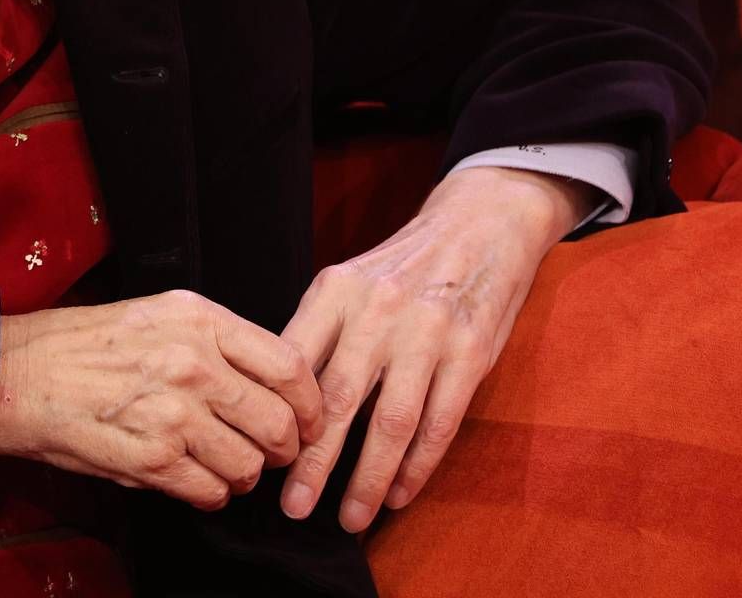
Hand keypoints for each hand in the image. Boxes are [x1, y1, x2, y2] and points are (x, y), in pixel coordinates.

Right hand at [0, 291, 322, 511]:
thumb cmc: (85, 343)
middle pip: (279, 423)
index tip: (308, 418)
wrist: (17, 374)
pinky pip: (211, 493)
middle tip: (270, 452)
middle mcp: (194, 364)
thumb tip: (271, 379)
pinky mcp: (151, 460)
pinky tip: (193, 480)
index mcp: (200, 320)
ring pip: (249, 465)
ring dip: (243, 474)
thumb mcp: (158, 313)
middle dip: (283, 447)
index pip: (290, 366)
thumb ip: (216, 340)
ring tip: (222, 466)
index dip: (311, 403)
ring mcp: (174, 414)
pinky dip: (210, 495)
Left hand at [277, 167, 585, 531]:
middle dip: (313, 462)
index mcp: (335, 289)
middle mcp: (378, 309)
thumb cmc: (401, 266)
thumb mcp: (350, 280)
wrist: (479, 224)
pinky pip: (439, 422)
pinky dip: (418, 465)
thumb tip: (275, 397)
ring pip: (391, 422)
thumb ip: (319, 331)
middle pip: (338, 400)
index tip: (262, 458)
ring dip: (369, 478)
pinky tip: (400, 493)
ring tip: (350, 516)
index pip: (295, 363)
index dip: (277, 416)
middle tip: (294, 507)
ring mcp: (427, 331)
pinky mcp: (470, 353)